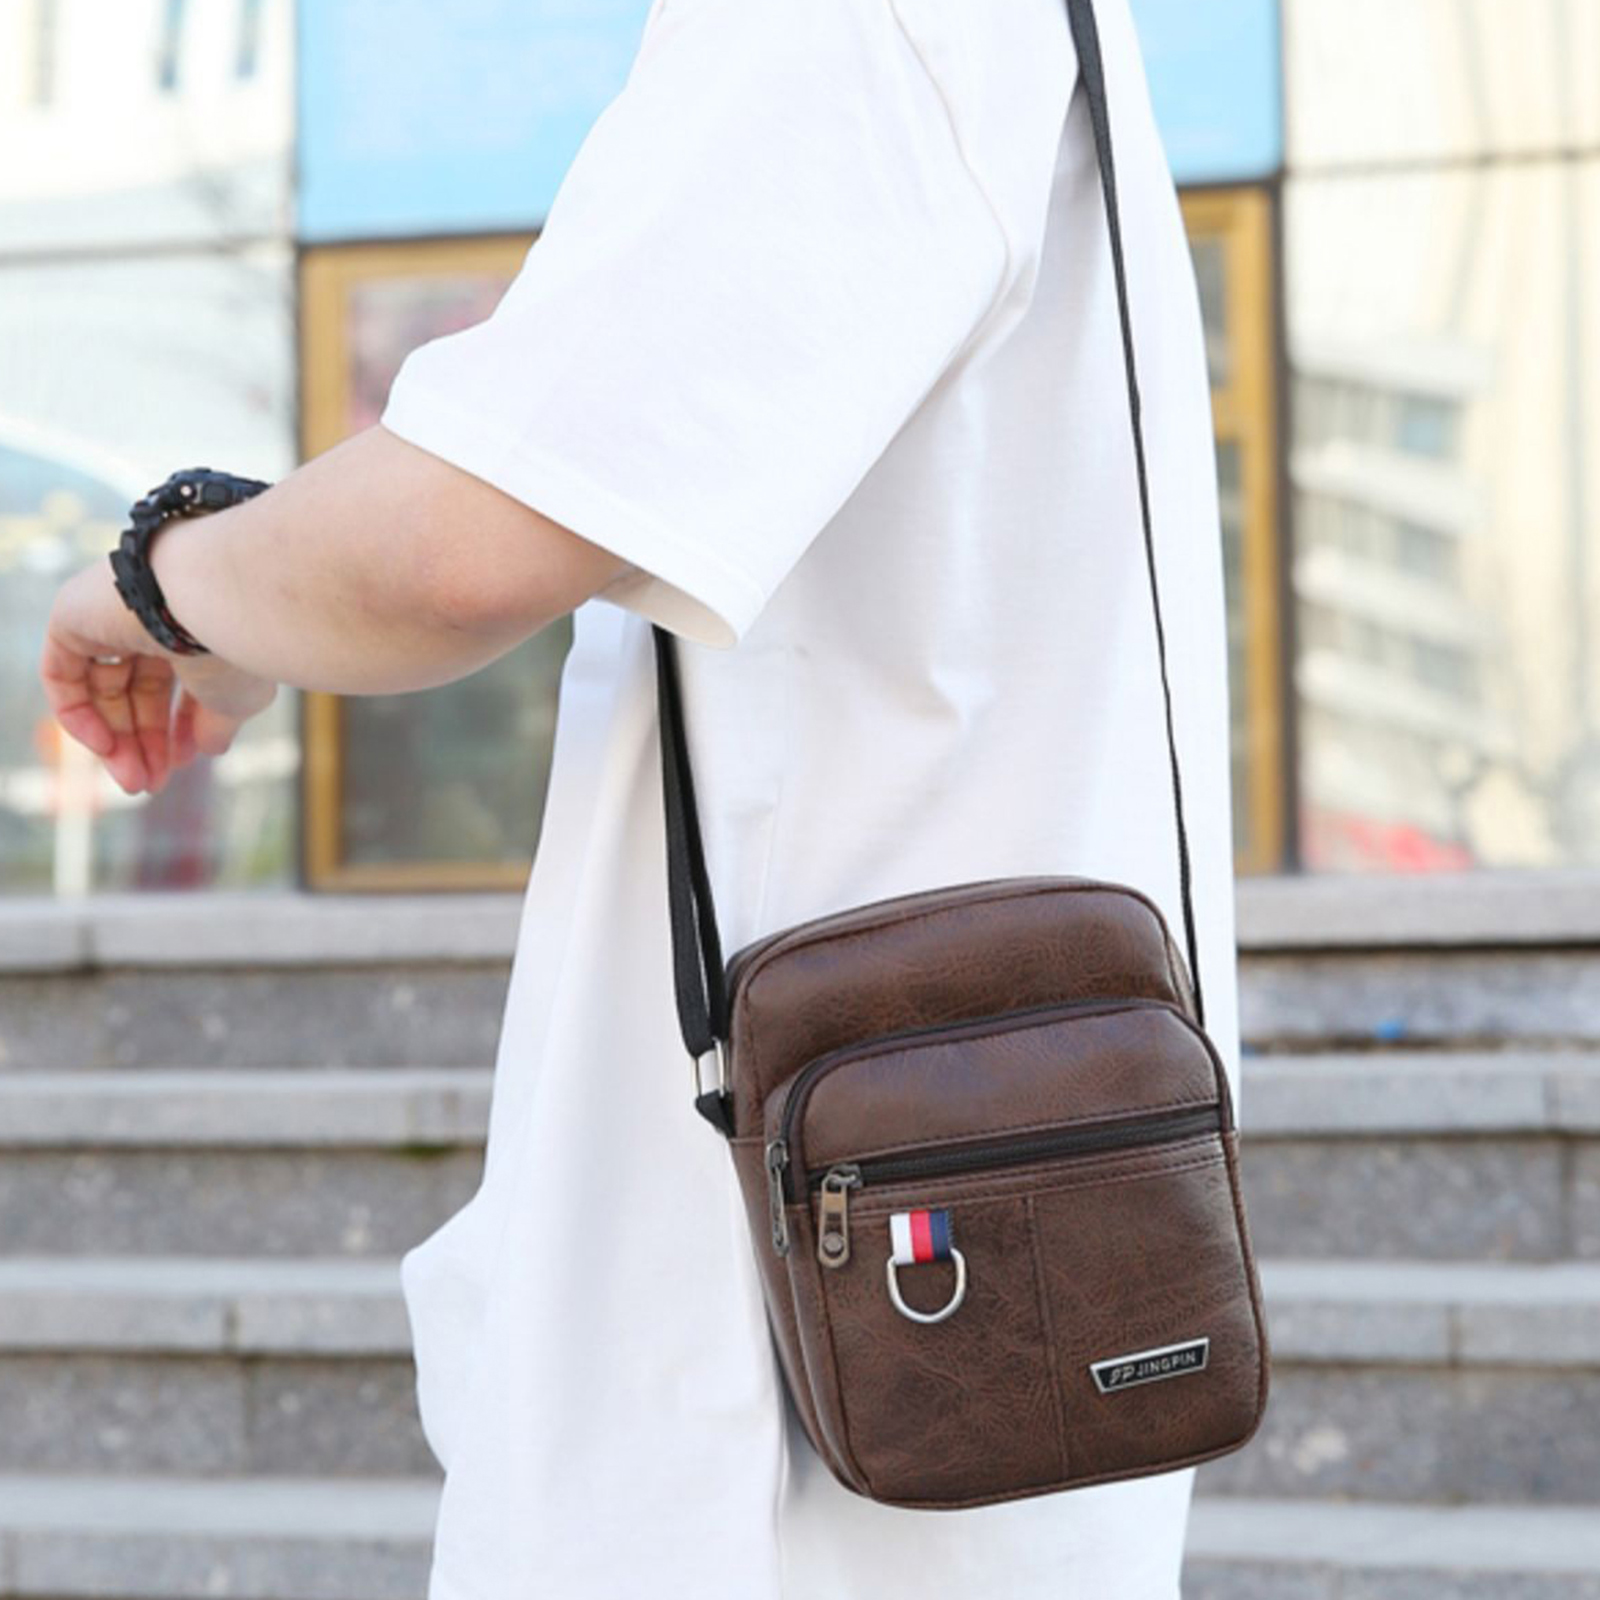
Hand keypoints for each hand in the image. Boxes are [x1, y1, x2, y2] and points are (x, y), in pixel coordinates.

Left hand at [39, 555, 278, 795]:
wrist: (220, 599)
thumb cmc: (238, 645)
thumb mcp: (236, 698)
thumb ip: (217, 723)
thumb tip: (208, 748)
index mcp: (192, 623)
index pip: (173, 681)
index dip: (176, 727)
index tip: (184, 762)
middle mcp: (147, 614)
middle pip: (135, 690)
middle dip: (144, 742)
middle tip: (150, 785)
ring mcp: (107, 611)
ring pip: (100, 689)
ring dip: (115, 741)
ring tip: (134, 780)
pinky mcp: (72, 613)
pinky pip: (63, 674)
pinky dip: (78, 715)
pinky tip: (106, 747)